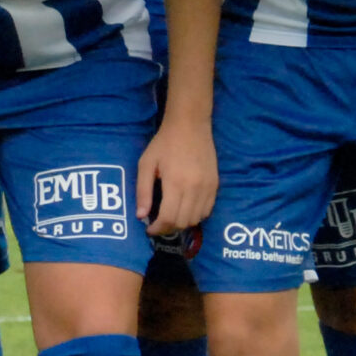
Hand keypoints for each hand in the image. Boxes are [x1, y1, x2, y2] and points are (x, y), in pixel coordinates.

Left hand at [136, 118, 216, 235]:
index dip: (158, 229)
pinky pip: (207, 210)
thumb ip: (143, 191)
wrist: (190, 126)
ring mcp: (208, 188)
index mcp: (176, 183)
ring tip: (170, 217)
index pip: (169, 218)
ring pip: (196, 219)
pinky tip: (184, 209)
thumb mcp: (146, 164)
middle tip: (157, 224)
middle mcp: (195, 188)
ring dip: (182, 223)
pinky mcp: (215, 185)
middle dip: (168, 228)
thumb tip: (140, 216)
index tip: (149, 229)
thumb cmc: (164, 143)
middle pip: (183, 222)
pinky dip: (195, 216)